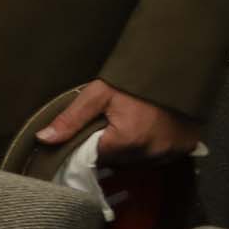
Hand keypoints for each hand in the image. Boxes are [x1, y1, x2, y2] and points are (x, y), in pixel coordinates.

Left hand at [37, 79, 204, 162]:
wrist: (175, 67)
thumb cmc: (133, 80)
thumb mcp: (97, 94)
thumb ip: (70, 119)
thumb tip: (43, 139)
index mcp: (126, 141)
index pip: (96, 158)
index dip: (90, 145)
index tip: (92, 131)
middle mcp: (150, 152)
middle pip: (117, 162)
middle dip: (109, 148)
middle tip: (111, 124)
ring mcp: (170, 152)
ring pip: (138, 162)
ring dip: (130, 150)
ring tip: (129, 125)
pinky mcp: (185, 148)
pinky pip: (160, 158)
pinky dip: (151, 149)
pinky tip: (148, 130)